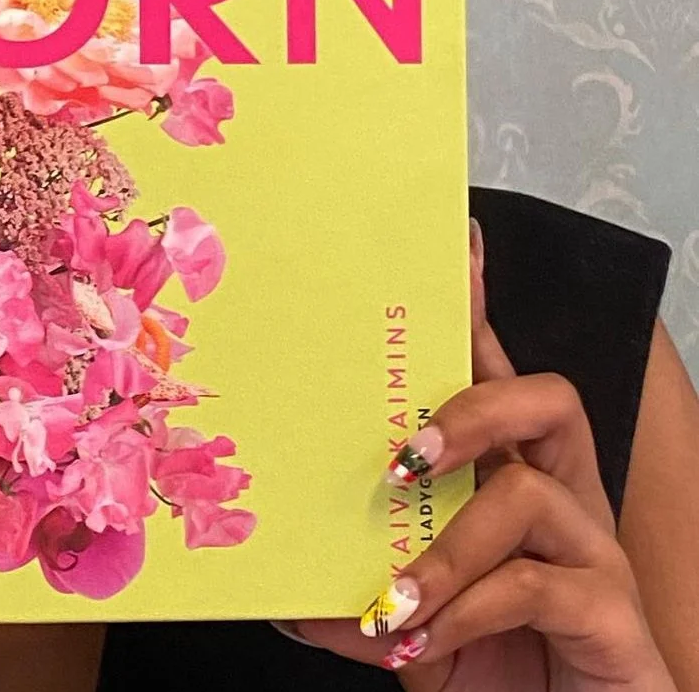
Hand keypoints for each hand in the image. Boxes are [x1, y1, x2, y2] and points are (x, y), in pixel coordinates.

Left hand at [283, 221, 677, 691]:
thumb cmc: (496, 663)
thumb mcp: (413, 619)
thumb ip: (357, 591)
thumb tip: (281, 593)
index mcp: (510, 475)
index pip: (495, 371)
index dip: (478, 308)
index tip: (456, 242)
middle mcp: (561, 495)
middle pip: (544, 398)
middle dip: (470, 408)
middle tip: (402, 455)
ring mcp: (594, 550)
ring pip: (530, 495)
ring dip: (447, 549)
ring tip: (393, 601)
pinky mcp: (610, 611)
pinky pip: (539, 585)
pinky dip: (470, 610)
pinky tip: (428, 641)